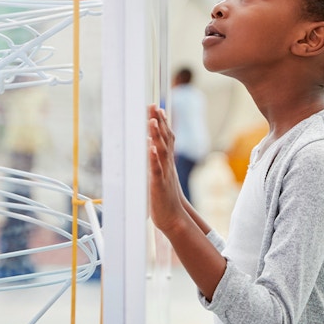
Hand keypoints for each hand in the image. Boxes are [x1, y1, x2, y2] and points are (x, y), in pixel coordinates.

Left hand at [148, 104, 186, 234]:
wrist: (173, 217)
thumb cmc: (165, 197)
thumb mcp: (161, 175)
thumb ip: (157, 161)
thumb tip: (150, 146)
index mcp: (167, 162)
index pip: (166, 138)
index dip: (162, 123)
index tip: (157, 108)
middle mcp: (167, 165)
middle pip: (165, 140)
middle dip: (159, 122)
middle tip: (154, 106)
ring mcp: (164, 174)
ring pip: (161, 151)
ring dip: (157, 136)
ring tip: (152, 121)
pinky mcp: (158, 185)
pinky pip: (156, 170)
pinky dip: (154, 159)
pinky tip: (151, 148)